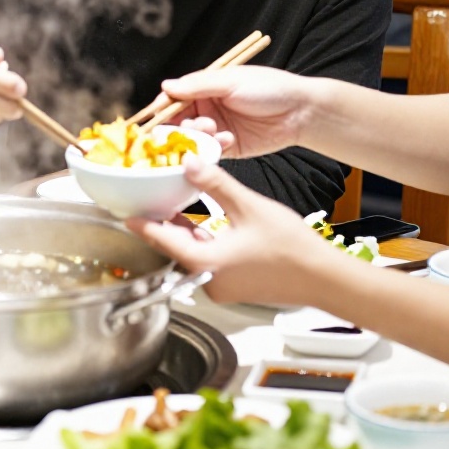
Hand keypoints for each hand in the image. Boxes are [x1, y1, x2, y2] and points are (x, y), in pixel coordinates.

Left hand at [127, 159, 332, 304]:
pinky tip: (203, 221)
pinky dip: (202, 240)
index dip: (142, 225)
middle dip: (162, 225)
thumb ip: (215, 184)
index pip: (161, 241)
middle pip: (174, 249)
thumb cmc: (291, 249)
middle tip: (147, 203)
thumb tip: (190, 163)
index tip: (125, 214)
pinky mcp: (234, 283)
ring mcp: (221, 284)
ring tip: (171, 206)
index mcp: (205, 263)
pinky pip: (208, 260)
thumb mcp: (248, 207)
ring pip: (191, 254)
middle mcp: (209, 279)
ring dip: (183, 232)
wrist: (323, 277)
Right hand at [158, 67, 317, 157]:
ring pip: (193, 137)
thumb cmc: (269, 88)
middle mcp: (208, 107)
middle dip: (180, 125)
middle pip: (179, 120)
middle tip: (190, 126)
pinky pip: (210, 151)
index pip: (175, 97)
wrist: (300, 111)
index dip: (163, 106)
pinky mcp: (228, 146)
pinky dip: (213, 147)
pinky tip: (227, 140)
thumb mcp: (230, 81)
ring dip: (198, 135)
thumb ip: (197, 85)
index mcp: (206, 87)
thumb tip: (167, 86)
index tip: (156, 114)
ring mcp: (217, 128)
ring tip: (213, 129)